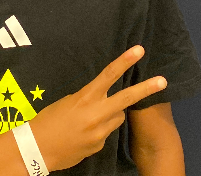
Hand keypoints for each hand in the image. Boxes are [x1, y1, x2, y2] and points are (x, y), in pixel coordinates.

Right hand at [29, 46, 166, 170]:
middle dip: (146, 89)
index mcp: (85, 98)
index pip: (108, 75)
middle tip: (163, 81)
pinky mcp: (100, 146)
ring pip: (117, 117)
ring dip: (111, 113)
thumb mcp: (68, 102)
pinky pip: (106, 133)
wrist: (37, 149)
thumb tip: (103, 101)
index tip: (139, 51)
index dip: (125, 61)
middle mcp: (96, 114)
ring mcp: (100, 133)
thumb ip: (88, 100)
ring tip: (90, 117)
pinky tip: (83, 134)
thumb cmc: (48, 119)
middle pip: (127, 98)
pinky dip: (99, 130)